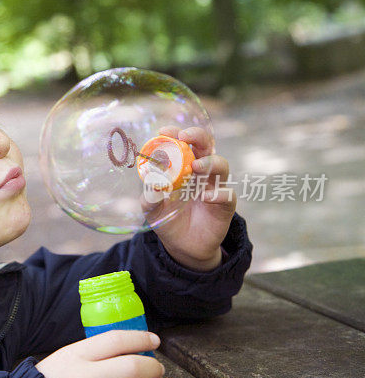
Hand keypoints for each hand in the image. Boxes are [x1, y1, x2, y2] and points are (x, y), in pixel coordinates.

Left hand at [142, 126, 236, 271]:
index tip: (165, 131)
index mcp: (182, 167)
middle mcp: (201, 173)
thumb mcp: (152, 208)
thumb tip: (151, 184)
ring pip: (221, 166)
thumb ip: (149, 196)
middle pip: (206, 146)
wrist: (182, 246)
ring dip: (210, 162)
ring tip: (196, 167)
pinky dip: (219, 194)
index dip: (176, 134)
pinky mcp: (224, 206)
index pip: (183, 144)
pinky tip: (206, 197)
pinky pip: (227, 195)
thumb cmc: (167, 219)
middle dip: (198, 137)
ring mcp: (214, 187)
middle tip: (185, 137)